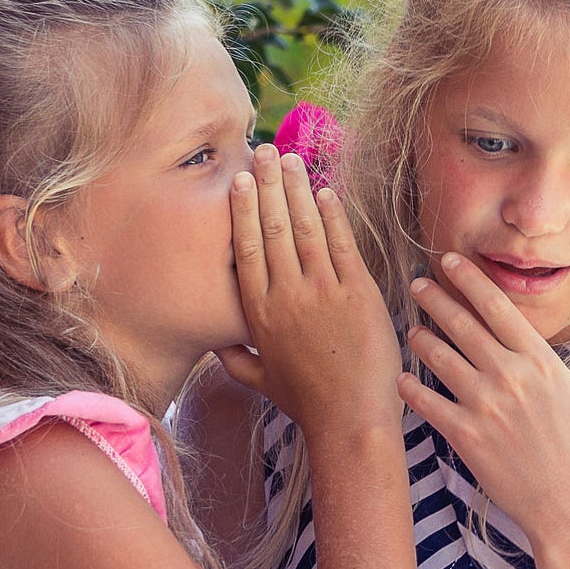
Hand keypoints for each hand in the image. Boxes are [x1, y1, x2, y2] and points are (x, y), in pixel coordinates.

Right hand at [216, 144, 401, 431]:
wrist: (351, 418)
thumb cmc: (306, 401)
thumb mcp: (259, 379)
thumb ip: (233, 357)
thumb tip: (211, 341)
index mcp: (259, 313)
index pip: (246, 248)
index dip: (243, 209)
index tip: (240, 181)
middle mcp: (286, 295)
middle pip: (272, 227)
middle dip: (267, 184)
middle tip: (263, 150)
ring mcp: (323, 291)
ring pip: (305, 227)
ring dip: (297, 188)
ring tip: (291, 158)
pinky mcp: (358, 292)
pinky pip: (342, 243)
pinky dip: (333, 214)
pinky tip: (325, 191)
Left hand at [396, 252, 569, 542]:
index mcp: (542, 362)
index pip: (499, 307)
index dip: (470, 280)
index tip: (451, 262)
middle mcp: (510, 377)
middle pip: (462, 324)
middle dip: (436, 299)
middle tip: (418, 282)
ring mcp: (486, 406)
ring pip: (440, 358)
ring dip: (421, 338)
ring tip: (411, 327)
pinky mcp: (467, 436)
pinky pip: (428, 403)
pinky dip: (411, 388)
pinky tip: (402, 379)